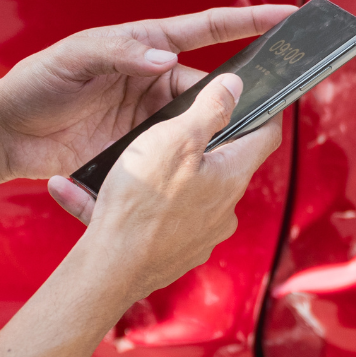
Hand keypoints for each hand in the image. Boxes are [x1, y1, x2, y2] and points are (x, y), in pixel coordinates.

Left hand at [0, 5, 295, 185]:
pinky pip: (172, 156)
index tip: (287, 16)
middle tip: (264, 111)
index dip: (249, 21)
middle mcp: (154, 79)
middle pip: (211, 88)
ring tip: (223, 151)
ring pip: (197, 126)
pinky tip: (188, 174)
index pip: (208, 30)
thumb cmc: (36, 83)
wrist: (5, 134)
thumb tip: (165, 59)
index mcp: (146, 46)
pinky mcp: (139, 150)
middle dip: (237, 99)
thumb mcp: (75, 59)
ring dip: (208, 137)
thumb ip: (120, 53)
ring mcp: (149, 117)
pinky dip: (183, 164)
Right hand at [61, 73, 283, 297]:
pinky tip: (89, 193)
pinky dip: (134, 204)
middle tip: (173, 127)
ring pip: (187, 192)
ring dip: (159, 175)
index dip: (265, 112)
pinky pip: (159, 219)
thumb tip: (235, 87)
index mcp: (232, 176)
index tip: (260, 99)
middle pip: (223, 164)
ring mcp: (202, 234)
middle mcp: (225, 209)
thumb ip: (209, 110)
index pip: (266, 136)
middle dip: (200, 144)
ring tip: (123, 165)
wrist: (112, 268)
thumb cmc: (142, 201)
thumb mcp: (175, 139)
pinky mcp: (176, 252)